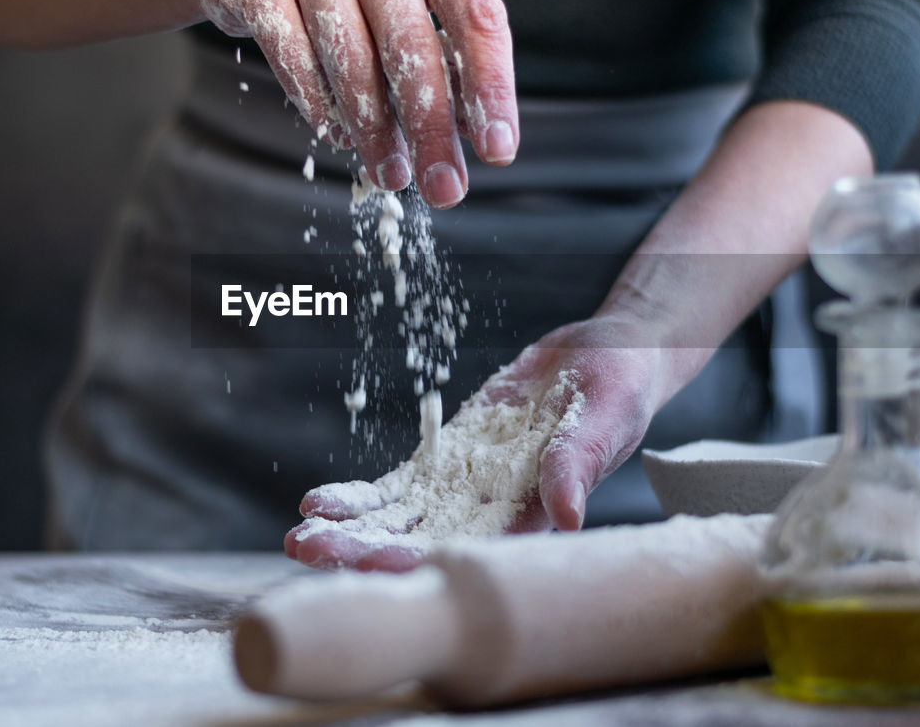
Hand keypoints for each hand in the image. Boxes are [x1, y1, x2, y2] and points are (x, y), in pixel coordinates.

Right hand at [191, 0, 518, 207]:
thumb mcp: (403, 3)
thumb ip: (441, 56)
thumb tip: (471, 133)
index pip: (476, 13)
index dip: (491, 86)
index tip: (497, 149)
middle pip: (412, 44)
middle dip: (431, 129)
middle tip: (444, 187)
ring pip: (352, 59)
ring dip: (375, 131)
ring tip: (391, 173)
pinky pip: (296, 61)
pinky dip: (322, 110)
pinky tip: (340, 137)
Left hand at [284, 316, 667, 570]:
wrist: (607, 356)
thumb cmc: (620, 391)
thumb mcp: (604, 420)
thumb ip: (578, 465)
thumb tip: (566, 517)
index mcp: (532, 519)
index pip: (467, 552)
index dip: (417, 560)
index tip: (368, 564)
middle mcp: (493, 515)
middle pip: (419, 542)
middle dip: (362, 549)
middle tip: (306, 551)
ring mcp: (466, 489)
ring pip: (399, 519)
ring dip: (351, 529)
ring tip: (299, 534)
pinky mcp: (451, 461)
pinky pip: (398, 485)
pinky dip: (361, 496)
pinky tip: (319, 502)